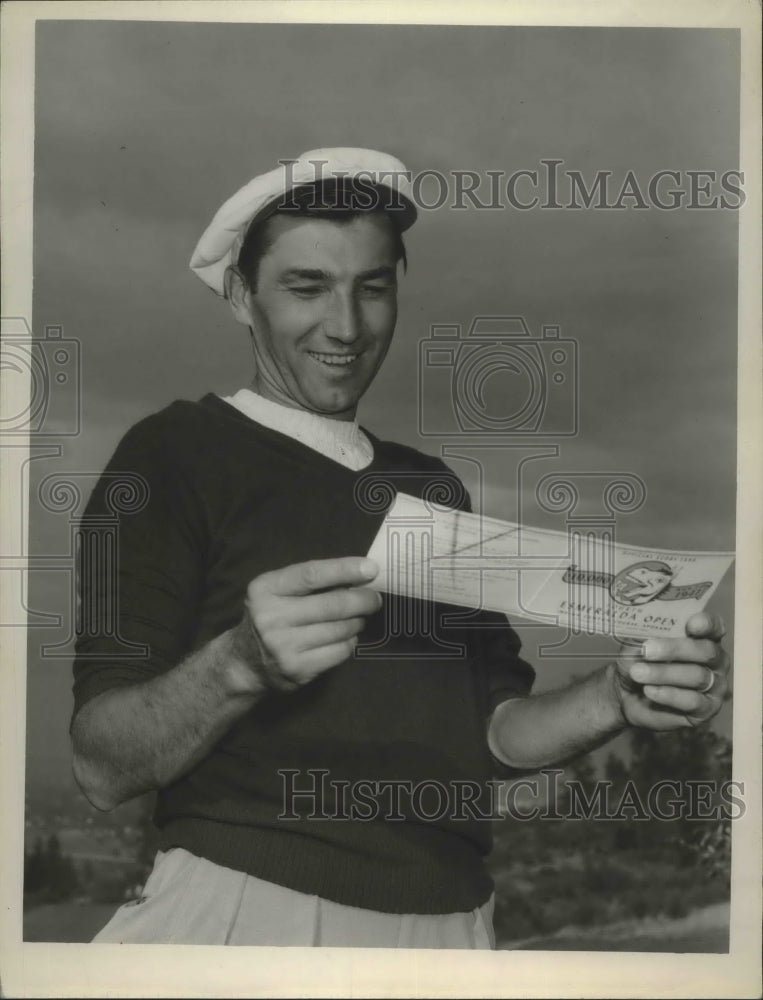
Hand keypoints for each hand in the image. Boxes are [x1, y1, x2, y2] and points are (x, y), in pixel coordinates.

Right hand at [238, 556, 381, 689]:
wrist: (245, 663)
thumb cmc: (271, 616)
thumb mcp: (277, 591)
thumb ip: (309, 581)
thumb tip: (358, 574)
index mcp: (266, 589)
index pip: (311, 574)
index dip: (345, 570)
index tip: (371, 569)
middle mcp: (271, 617)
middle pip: (332, 605)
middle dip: (362, 600)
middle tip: (374, 599)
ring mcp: (283, 646)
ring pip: (339, 629)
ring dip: (357, 622)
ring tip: (359, 618)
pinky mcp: (297, 669)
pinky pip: (339, 651)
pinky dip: (350, 642)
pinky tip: (346, 637)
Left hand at [612, 613, 729, 729]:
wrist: (626, 693)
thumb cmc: (638, 661)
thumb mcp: (637, 644)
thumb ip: (645, 636)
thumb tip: (646, 637)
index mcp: (702, 637)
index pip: (714, 627)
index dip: (707, 624)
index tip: (691, 624)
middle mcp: (715, 660)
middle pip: (706, 651)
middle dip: (675, 649)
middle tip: (647, 650)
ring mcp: (714, 685)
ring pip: (697, 676)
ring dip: (664, 674)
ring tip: (638, 673)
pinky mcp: (706, 709)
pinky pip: (693, 701)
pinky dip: (668, 694)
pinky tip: (649, 690)